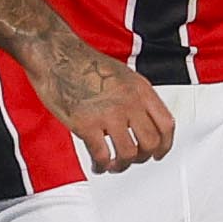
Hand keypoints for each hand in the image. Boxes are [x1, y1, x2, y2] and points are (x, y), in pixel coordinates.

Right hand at [26, 40, 174, 172]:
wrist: (56, 55)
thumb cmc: (83, 63)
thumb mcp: (123, 75)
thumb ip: (136, 98)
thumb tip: (141, 121)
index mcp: (140, 89)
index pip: (166, 124)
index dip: (165, 145)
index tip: (159, 153)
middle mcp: (129, 102)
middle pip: (150, 143)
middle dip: (142, 158)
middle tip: (132, 160)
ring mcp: (109, 113)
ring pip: (128, 154)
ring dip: (122, 165)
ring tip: (113, 165)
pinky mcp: (87, 124)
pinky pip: (102, 156)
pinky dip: (101, 166)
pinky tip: (98, 165)